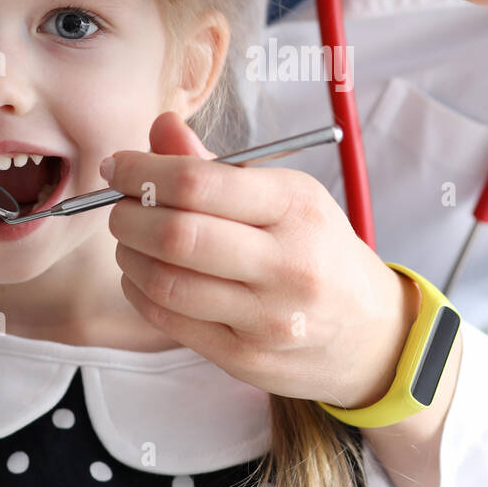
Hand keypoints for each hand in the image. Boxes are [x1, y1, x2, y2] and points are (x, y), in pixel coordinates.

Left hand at [104, 112, 418, 408]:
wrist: (369, 333)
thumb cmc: (316, 250)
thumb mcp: (285, 196)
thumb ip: (217, 166)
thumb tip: (159, 128)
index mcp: (296, 207)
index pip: (198, 182)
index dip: (142, 170)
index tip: (118, 165)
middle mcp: (288, 263)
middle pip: (177, 234)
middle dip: (128, 214)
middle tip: (119, 205)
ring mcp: (268, 318)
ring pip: (166, 282)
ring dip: (129, 254)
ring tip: (129, 240)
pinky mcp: (246, 357)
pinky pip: (171, 320)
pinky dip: (140, 290)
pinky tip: (142, 275)